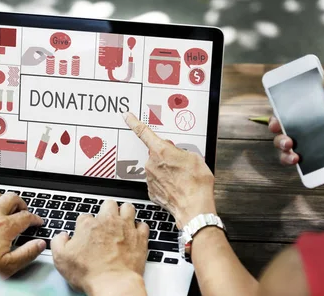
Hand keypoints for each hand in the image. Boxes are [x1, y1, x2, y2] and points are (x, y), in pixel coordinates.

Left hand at [0, 192, 44, 277]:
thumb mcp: (7, 266)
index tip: (37, 222)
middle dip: (22, 203)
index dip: (35, 218)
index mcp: (4, 226)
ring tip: (7, 207)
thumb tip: (39, 244)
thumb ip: (27, 253)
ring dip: (4, 199)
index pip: (26, 216)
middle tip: (24, 211)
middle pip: (13, 198)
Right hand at [51, 201, 148, 294]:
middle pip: (108, 204)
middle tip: (105, 221)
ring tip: (121, 221)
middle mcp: (108, 222)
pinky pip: (143, 224)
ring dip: (124, 213)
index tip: (85, 233)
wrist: (113, 283)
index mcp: (89, 225)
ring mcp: (126, 228)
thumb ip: (58, 242)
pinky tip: (135, 233)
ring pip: (128, 208)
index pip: (85, 216)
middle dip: (106, 210)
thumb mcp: (61, 259)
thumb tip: (62, 237)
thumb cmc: (90, 273)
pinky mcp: (140, 237)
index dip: (85, 225)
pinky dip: (139, 228)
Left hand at [122, 112, 216, 228]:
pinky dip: (165, 183)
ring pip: (156, 168)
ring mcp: (149, 178)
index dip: (134, 122)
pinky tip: (176, 188)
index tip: (126, 116)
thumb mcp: (194, 157)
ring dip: (166, 171)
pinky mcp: (151, 191)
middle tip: (181, 166)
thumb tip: (174, 151)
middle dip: (166, 157)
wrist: (194, 208)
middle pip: (156, 154)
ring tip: (181, 180)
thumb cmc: (197, 183)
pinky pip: (157, 182)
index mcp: (161, 150)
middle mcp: (151, 163)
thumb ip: (179, 150)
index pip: (144, 132)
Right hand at [269, 116, 323, 213]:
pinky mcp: (307, 162)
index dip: (280, 108)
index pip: (292, 108)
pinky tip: (296, 158)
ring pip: (283, 143)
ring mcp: (306, 147)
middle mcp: (307, 130)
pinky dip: (287, 158)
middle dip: (277, 125)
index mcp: (314, 116)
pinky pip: (289, 160)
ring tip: (289, 145)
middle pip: (282, 125)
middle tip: (280, 127)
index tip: (278, 111)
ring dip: (280, 143)